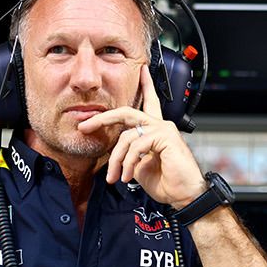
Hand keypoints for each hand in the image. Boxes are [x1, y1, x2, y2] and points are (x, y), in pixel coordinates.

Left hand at [76, 64, 203, 207]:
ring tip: (116, 177)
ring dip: (116, 160)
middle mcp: (159, 125)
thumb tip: (113, 152)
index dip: (144, 86)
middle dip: (102, 118)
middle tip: (84, 126)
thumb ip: (127, 153)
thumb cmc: (165, 181)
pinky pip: (136, 146)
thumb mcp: (137, 166)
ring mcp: (163, 129)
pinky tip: (128, 176)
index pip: (148, 102)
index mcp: (154, 130)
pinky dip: (128, 163)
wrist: (183, 195)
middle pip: (126, 112)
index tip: (141, 71)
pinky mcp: (166, 137)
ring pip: (126, 137)